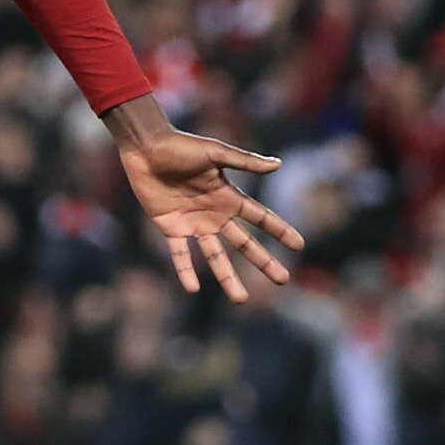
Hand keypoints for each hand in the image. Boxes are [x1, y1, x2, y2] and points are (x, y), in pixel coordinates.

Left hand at [114, 122, 305, 302]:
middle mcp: (215, 214)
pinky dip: (185, 270)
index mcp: (229, 197)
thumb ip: (245, 161)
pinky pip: (180, 253)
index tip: (299, 245)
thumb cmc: (181, 146)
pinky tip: (192, 288)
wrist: (145, 148)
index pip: (261, 218)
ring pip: (215, 256)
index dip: (279, 230)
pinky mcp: (170, 227)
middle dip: (263, 262)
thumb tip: (278, 164)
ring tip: (240, 298)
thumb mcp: (215, 153)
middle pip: (244, 243)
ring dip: (226, 277)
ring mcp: (193, 223)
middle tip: (283, 280)